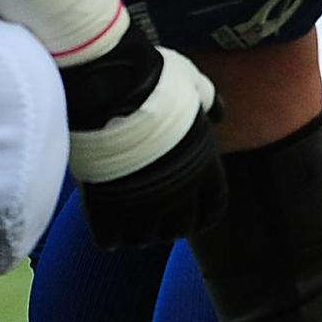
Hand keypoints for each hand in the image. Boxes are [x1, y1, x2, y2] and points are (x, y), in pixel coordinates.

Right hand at [75, 48, 226, 247]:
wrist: (110, 87)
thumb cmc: (154, 82)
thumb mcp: (194, 84)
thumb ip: (209, 101)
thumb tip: (218, 112)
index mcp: (205, 169)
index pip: (213, 210)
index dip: (200, 214)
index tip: (188, 213)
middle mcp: (180, 194)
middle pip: (177, 230)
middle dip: (166, 226)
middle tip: (151, 217)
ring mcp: (143, 205)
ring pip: (142, 239)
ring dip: (135, 233)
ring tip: (125, 221)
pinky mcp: (107, 210)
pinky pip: (109, 239)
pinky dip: (106, 236)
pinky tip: (103, 224)